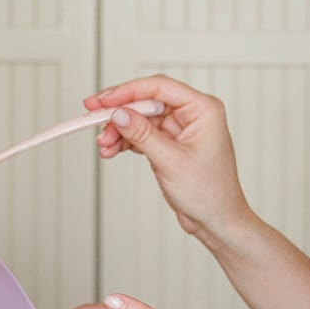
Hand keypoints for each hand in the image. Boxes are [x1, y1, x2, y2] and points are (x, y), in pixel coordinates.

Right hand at [83, 76, 250, 239]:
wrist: (216, 221)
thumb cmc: (210, 193)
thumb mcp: (172, 161)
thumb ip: (142, 135)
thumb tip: (119, 114)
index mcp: (203, 109)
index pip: (160, 88)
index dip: (129, 91)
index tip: (104, 100)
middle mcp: (191, 114)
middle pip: (146, 101)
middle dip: (119, 112)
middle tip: (92, 115)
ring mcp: (179, 129)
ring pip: (140, 119)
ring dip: (119, 130)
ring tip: (103, 144)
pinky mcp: (169, 143)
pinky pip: (141, 134)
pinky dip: (125, 141)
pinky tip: (111, 150)